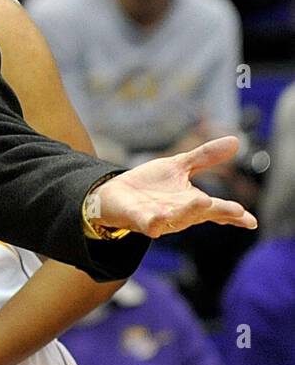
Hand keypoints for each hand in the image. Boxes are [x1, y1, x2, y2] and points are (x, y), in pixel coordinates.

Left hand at [88, 136, 256, 237]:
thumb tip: (237, 141)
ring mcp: (160, 218)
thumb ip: (205, 157)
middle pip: (202, 213)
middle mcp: (180, 213)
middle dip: (218, 211)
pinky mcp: (139, 219)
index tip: (250, 219)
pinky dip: (155, 221)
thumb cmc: (150, 184)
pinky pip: (150, 223)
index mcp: (193, 203)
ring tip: (204, 200)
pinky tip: (160, 216)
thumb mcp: (179, 166)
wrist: (114, 193)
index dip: (233, 215)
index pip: (218, 209)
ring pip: (178, 218)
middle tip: (236, 210)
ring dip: (190, 211)